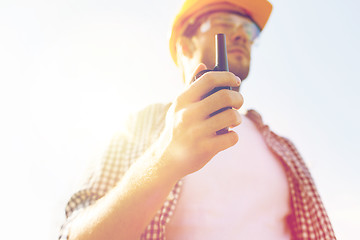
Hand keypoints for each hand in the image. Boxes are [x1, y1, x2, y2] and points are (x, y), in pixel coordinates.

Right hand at [155, 63, 243, 177]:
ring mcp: (197, 132)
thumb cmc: (177, 128)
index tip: (235, 80)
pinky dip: (233, 136)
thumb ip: (191, 85)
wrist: (167, 158)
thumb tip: (203, 64)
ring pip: (232, 116)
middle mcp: (188, 114)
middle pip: (225, 96)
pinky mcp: (205, 148)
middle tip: (239, 102)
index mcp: (183, 100)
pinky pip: (232, 137)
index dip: (227, 76)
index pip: (209, 79)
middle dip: (238, 98)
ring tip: (232, 121)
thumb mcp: (179, 106)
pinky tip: (226, 136)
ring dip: (237, 118)